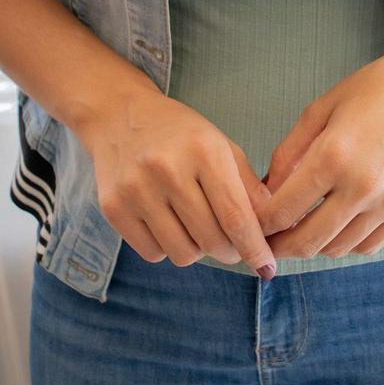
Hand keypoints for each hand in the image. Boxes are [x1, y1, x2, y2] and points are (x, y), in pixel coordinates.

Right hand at [80, 85, 276, 275]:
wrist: (119, 115)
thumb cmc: (180, 133)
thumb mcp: (221, 145)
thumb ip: (248, 185)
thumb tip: (269, 226)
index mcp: (204, 151)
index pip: (235, 215)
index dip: (254, 248)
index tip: (267, 268)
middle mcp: (169, 170)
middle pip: (211, 240)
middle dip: (231, 252)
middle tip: (233, 244)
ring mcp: (136, 190)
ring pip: (183, 253)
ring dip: (199, 251)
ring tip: (198, 228)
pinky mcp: (113, 207)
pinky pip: (153, 253)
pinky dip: (169, 248)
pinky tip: (171, 225)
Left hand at [254, 33, 383, 259]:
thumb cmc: (374, 89)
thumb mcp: (321, 108)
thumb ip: (289, 152)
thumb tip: (269, 189)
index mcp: (334, 156)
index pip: (283, 210)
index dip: (260, 224)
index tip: (252, 224)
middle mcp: (363, 186)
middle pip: (308, 241)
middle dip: (281, 246)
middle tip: (268, 241)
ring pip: (338, 248)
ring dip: (314, 246)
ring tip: (301, 231)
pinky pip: (369, 245)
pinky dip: (347, 244)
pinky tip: (336, 227)